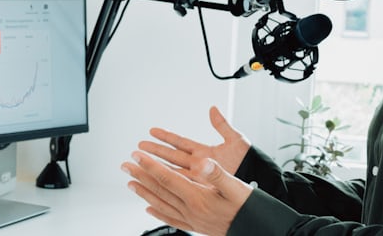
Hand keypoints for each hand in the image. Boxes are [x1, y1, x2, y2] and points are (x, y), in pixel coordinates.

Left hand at [122, 150, 251, 235]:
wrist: (258, 231)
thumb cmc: (249, 207)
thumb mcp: (237, 187)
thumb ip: (218, 174)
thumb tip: (205, 162)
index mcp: (198, 198)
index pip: (168, 178)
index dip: (150, 165)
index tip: (136, 155)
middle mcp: (191, 210)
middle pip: (160, 190)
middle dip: (141, 176)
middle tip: (125, 165)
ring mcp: (192, 220)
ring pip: (162, 204)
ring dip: (145, 192)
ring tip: (131, 183)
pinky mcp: (197, 226)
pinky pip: (172, 219)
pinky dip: (159, 212)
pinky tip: (150, 208)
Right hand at [140, 106, 250, 174]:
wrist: (258, 179)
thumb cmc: (249, 161)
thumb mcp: (235, 139)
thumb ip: (222, 125)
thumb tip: (213, 109)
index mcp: (204, 151)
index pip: (180, 142)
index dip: (166, 136)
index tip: (152, 130)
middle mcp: (198, 164)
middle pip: (171, 156)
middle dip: (154, 151)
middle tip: (138, 147)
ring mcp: (198, 177)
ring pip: (171, 171)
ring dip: (156, 166)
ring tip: (140, 161)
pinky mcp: (200, 188)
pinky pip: (180, 185)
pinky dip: (167, 183)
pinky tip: (155, 182)